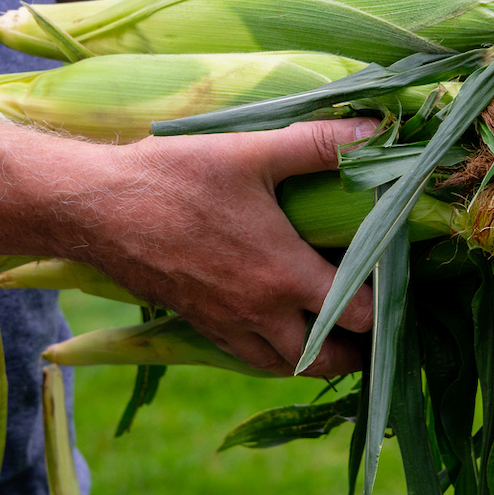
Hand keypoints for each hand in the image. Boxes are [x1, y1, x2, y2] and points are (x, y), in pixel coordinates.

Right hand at [64, 119, 378, 377]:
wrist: (95, 208)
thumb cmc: (175, 176)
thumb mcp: (252, 150)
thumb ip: (320, 142)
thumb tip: (380, 128)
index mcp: (284, 275)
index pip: (360, 314)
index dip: (387, 304)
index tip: (398, 281)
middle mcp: (260, 313)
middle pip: (326, 360)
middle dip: (358, 350)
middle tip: (374, 325)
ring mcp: (226, 324)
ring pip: (285, 366)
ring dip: (316, 357)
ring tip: (333, 331)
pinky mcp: (198, 323)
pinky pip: (247, 358)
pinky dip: (274, 353)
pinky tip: (276, 324)